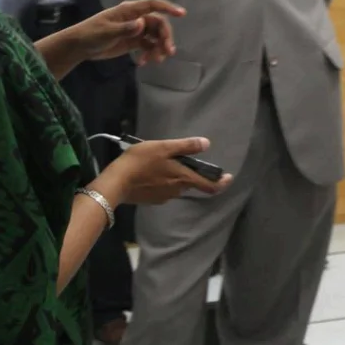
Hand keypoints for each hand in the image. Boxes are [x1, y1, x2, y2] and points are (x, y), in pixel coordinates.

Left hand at [72, 0, 184, 65]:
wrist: (80, 46)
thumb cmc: (91, 34)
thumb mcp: (107, 32)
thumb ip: (125, 28)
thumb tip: (142, 24)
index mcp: (129, 10)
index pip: (152, 5)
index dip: (168, 7)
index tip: (182, 14)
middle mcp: (135, 18)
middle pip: (158, 24)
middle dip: (165, 37)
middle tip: (168, 52)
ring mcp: (135, 30)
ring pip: (155, 36)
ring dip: (159, 47)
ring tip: (158, 60)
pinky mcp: (132, 41)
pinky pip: (147, 46)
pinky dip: (149, 54)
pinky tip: (144, 63)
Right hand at [93, 137, 230, 205]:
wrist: (116, 182)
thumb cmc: (141, 162)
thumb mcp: (163, 148)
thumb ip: (185, 146)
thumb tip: (206, 144)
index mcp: (183, 178)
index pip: (208, 186)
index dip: (220, 183)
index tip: (228, 178)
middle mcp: (176, 191)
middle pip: (190, 182)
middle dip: (189, 172)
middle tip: (180, 158)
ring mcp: (163, 197)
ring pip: (176, 186)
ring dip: (174, 176)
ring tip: (160, 162)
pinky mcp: (151, 200)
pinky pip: (163, 190)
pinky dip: (162, 182)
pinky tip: (150, 172)